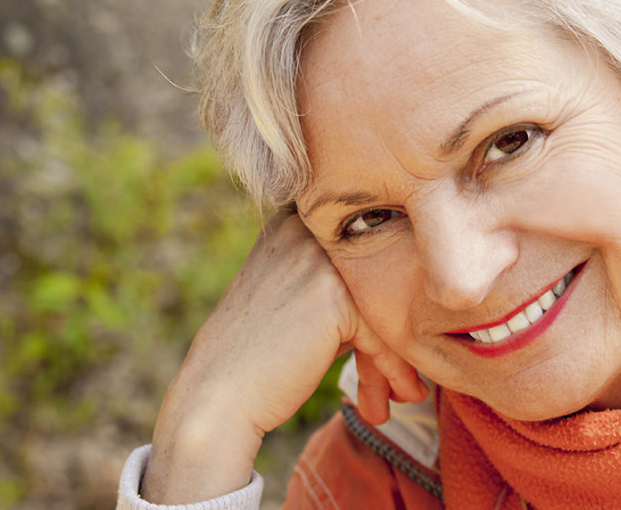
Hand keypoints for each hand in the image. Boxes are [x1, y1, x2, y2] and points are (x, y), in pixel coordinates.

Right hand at [141, 212, 427, 503]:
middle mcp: (306, 228)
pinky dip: (392, 371)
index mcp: (294, 220)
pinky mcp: (333, 294)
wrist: (217, 398)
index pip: (365, 252)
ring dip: (395, 358)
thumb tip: (403, 291)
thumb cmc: (258, 356)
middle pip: (379, 278)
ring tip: (401, 394)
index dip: (384, 301)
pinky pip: (383, 334)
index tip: (390, 350)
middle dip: (393, 333)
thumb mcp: (294, 295)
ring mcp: (318, 258)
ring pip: (386, 306)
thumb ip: (337, 279)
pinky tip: (389, 400)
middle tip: (401, 380)